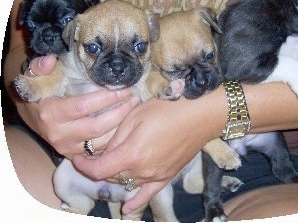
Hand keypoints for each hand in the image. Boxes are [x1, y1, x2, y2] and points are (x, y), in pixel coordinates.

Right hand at [15, 55, 140, 157]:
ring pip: (101, 142)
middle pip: (97, 126)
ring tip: (135, 109)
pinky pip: (100, 150)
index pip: (84, 106)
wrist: (31, 117)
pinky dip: (115, 138)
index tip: (124, 89)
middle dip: (120, 112)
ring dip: (121, 126)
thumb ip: (39, 67)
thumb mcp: (33, 77)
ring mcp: (67, 147)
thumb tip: (50, 60)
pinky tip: (127, 124)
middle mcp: (59, 134)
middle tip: (135, 98)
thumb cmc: (37, 93)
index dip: (107, 98)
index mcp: (50, 113)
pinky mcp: (75, 155)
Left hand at [72, 93, 223, 212]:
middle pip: (112, 176)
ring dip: (115, 176)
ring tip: (110, 165)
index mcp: (131, 155)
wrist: (199, 114)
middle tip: (95, 154)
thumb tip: (106, 152)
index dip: (83, 166)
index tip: (76, 158)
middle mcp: (142, 171)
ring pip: (127, 182)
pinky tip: (128, 209)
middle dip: (99, 167)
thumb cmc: (166, 110)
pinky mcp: (167, 176)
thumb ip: (117, 138)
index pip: (99, 170)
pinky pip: (148, 194)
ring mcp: (156, 176)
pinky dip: (136, 201)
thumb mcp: (135, 116)